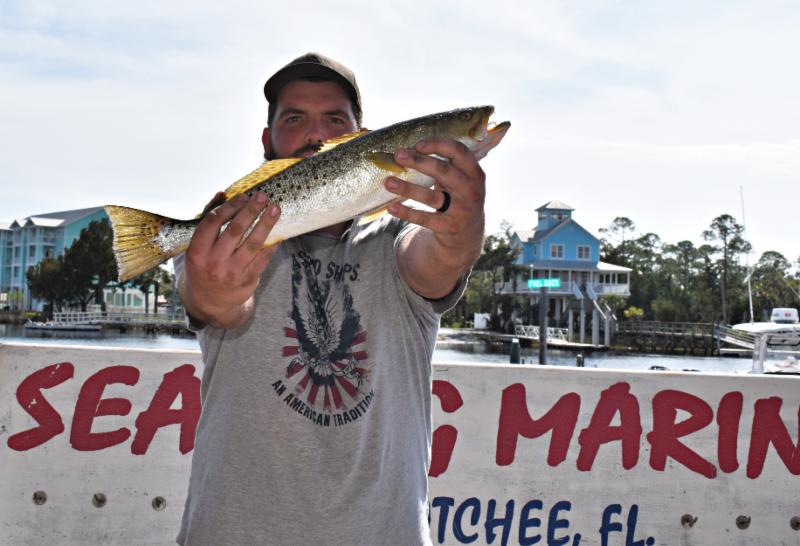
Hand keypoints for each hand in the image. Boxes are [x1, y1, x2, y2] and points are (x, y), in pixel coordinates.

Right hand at [182, 191, 280, 328]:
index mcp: (197, 251)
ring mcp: (231, 273)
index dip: (230, 207)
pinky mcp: (247, 281)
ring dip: (266, 224)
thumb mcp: (199, 246)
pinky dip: (272, 243)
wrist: (209, 302)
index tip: (243, 196)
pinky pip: (263, 258)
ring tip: (276, 209)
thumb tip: (222, 193)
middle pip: (235, 231)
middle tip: (263, 196)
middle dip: (251, 211)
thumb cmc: (204, 265)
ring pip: (252, 244)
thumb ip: (209, 219)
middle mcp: (213, 263)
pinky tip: (278, 231)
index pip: (213, 223)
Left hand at [385, 138, 484, 261]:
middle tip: (398, 155)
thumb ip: (445, 165)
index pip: (459, 151)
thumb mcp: (461, 179)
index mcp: (474, 172)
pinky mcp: (448, 227)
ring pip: (431, 196)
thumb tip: (409, 150)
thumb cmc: (458, 196)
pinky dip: (407, 212)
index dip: (438, 145)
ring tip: (388, 182)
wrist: (468, 233)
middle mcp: (470, 190)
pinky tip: (391, 207)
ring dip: (407, 188)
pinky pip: (425, 218)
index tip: (418, 144)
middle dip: (418, 161)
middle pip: (443, 171)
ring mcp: (461, 209)